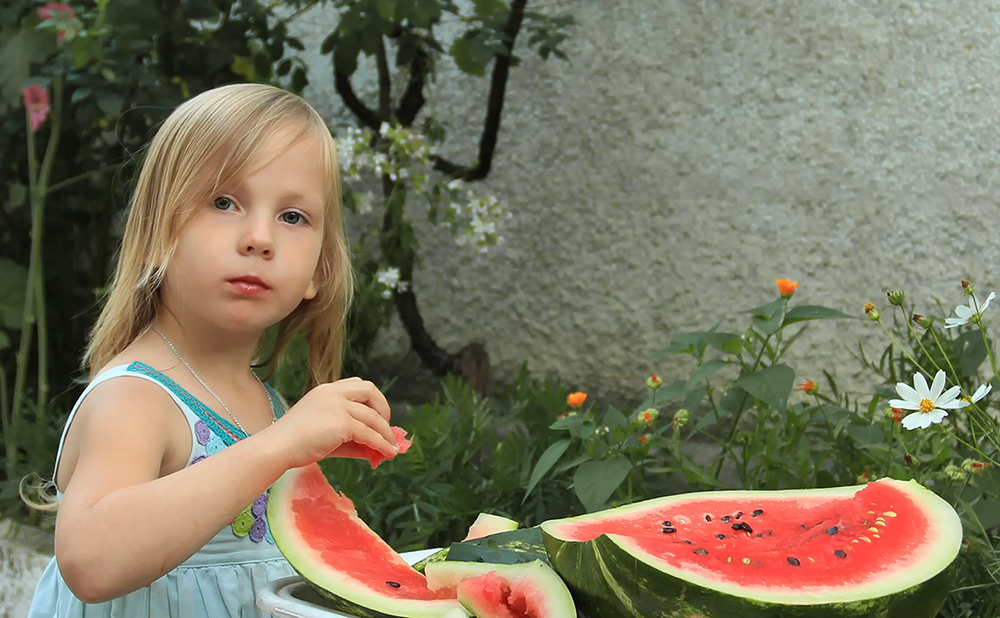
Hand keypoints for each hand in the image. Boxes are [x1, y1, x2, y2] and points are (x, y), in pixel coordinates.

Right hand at [267, 377, 395, 468]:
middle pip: (370, 390)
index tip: (377, 417)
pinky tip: (385, 454)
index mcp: (325, 390)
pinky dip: (381, 444)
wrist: (276, 448)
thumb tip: (377, 450)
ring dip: (386, 434)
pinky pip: (369, 434)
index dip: (372, 400)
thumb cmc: (295, 444)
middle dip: (383, 408)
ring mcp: (338, 405)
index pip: (357, 385)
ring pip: (373, 417)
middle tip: (387, 428)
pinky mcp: (342, 422)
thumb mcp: (326, 435)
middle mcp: (333, 392)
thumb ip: (351, 439)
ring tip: (392, 449)